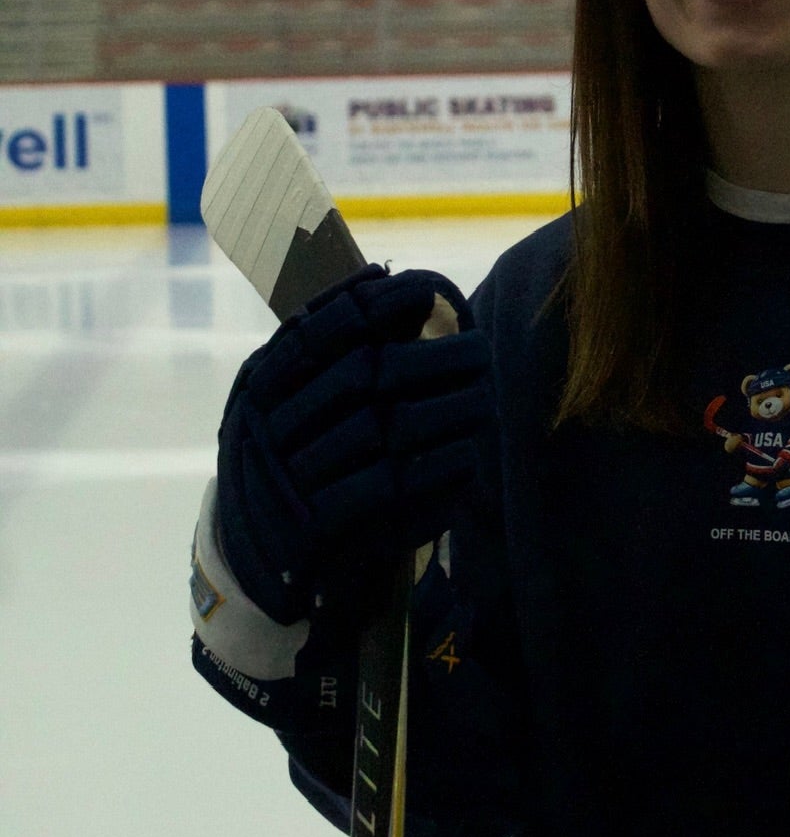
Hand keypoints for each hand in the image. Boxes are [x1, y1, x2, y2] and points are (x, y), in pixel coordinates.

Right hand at [216, 265, 496, 624]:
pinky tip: (467, 458)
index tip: (427, 291)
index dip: (373, 305)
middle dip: (433, 358)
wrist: (256, 557)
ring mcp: (286, 479)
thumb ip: (336, 347)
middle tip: (482, 353)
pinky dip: (434, 471)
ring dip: (446, 412)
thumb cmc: (297, 459)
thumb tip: (390, 280)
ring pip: (383, 429)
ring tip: (485, 403)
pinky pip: (386, 490)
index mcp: (261, 385)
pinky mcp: (313, 531)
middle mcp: (266, 426)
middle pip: (364, 374)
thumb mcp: (296, 399)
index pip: (318, 330)